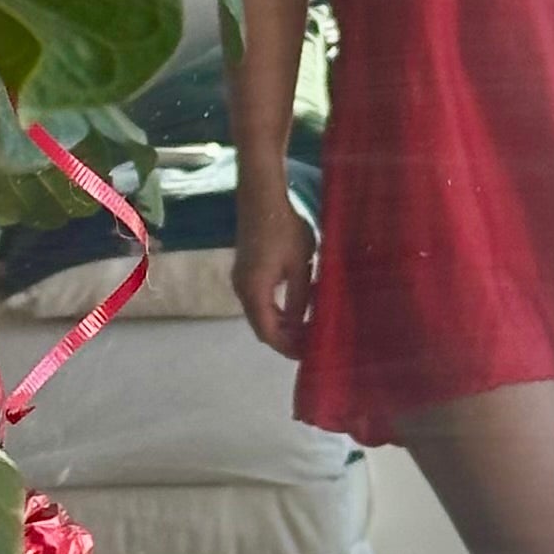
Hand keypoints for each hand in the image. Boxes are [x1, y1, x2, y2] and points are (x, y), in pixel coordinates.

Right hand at [233, 187, 315, 360]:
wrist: (262, 199)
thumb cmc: (284, 229)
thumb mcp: (300, 265)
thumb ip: (300, 298)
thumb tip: (302, 324)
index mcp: (254, 292)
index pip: (268, 333)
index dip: (287, 347)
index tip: (308, 354)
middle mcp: (242, 290)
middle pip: (262, 327)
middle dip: (286, 339)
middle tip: (311, 344)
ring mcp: (241, 281)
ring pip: (260, 315)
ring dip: (282, 325)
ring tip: (307, 330)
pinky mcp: (246, 272)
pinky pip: (260, 301)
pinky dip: (276, 311)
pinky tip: (296, 309)